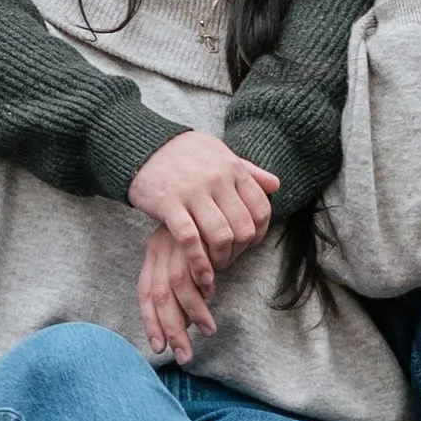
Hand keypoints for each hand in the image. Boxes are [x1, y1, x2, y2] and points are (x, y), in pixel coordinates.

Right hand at [127, 128, 278, 271]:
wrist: (143, 146)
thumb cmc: (184, 153)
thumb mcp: (220, 154)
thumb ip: (249, 171)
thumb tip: (276, 185)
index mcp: (232, 168)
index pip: (261, 209)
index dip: (259, 233)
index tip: (248, 244)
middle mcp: (217, 179)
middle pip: (244, 227)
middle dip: (239, 251)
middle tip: (228, 259)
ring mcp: (193, 191)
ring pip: (221, 236)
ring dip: (221, 259)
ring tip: (215, 268)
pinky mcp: (168, 203)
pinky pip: (190, 240)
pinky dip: (199, 263)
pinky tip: (202, 275)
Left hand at [137, 223, 218, 365]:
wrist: (208, 182)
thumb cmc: (203, 224)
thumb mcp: (188, 256)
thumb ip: (187, 286)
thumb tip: (185, 321)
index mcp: (154, 254)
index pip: (145, 294)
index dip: (150, 322)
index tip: (159, 347)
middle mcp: (159, 249)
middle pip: (156, 296)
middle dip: (170, 329)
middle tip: (185, 356)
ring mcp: (174, 242)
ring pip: (175, 286)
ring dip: (192, 313)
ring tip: (208, 332)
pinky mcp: (192, 235)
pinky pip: (192, 266)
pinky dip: (202, 285)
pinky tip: (212, 294)